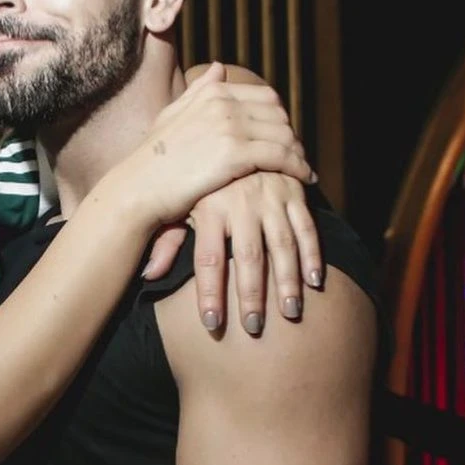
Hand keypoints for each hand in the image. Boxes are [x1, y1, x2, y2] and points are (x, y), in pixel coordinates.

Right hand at [115, 62, 314, 231]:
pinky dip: (298, 166)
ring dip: (299, 152)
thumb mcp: (171, 115)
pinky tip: (304, 178)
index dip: (279, 118)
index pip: (264, 97)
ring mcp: (229, 126)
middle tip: (297, 155)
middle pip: (279, 114)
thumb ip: (198, 90)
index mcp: (210, 90)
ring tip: (303, 168)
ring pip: (284, 134)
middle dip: (291, 135)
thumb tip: (219, 67)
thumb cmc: (152, 158)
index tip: (283, 137)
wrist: (138, 187)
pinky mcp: (235, 153)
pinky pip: (281, 156)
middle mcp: (222, 101)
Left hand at [157, 172, 321, 334]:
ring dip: (287, 281)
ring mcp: (270, 196)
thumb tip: (149, 274)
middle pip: (247, 256)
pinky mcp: (293, 192)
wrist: (232, 136)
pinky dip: (313, 254)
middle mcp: (241, 202)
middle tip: (253, 327)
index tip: (211, 324)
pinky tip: (314, 281)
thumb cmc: (202, 183)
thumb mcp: (180, 205)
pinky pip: (306, 227)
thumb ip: (168, 241)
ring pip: (282, 244)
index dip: (209, 293)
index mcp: (209, 207)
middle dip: (251, 294)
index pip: (208, 258)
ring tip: (289, 313)